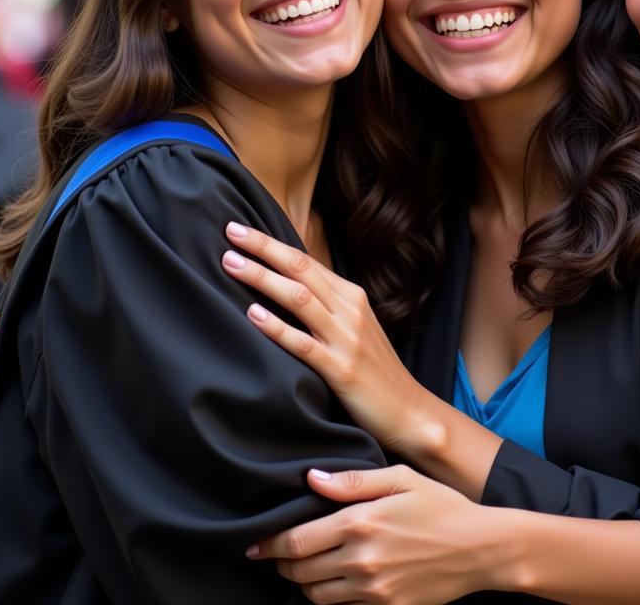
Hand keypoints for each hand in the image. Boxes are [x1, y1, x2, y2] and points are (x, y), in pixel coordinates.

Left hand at [222, 223, 434, 456]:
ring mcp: (346, 338)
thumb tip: (285, 286)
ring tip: (231, 265)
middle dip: (263, 248)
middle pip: (301, 269)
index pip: (306, 261)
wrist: (409, 410)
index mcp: (352, 296)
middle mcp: (350, 310)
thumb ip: (327, 305)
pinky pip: (303, 344)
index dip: (271, 243)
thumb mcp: (355, 327)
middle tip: (231, 233)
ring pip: (299, 298)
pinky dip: (277, 326)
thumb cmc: (374, 369)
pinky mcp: (341, 369)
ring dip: (263, 278)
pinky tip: (253, 314)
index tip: (240, 229)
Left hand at [248, 465, 511, 603]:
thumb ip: (353, 481)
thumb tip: (312, 479)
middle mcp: (361, 561)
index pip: (297, 542)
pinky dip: (331, 599)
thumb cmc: (442, 506)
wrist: (480, 549)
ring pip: (316, 597)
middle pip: (300, 573)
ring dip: (304, 585)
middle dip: (283, 565)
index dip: (269, 545)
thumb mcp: (401, 479)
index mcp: (360, 523)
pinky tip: (335, 583)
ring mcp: (373, 591)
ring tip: (305, 569)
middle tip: (278, 555)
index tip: (254, 545)